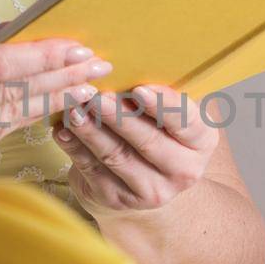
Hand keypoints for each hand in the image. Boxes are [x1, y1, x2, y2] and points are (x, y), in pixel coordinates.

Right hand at [0, 21, 112, 174]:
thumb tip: (24, 29)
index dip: (41, 57)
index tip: (76, 48)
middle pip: (12, 97)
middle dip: (59, 80)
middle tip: (98, 66)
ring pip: (9, 120)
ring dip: (52, 101)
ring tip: (87, 86)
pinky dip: (25, 118)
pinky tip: (53, 106)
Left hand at [52, 84, 217, 216]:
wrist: (145, 178)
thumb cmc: (157, 130)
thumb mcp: (169, 112)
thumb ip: (159, 93)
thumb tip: (129, 63)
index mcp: (202, 141)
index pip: (186, 122)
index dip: (163, 106)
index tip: (139, 89)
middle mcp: (184, 170)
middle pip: (148, 141)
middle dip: (118, 117)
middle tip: (96, 95)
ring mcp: (151, 190)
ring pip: (116, 156)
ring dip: (91, 130)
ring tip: (74, 108)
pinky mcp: (118, 199)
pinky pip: (93, 170)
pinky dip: (75, 148)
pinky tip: (63, 130)